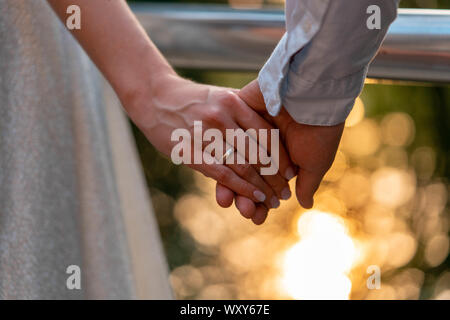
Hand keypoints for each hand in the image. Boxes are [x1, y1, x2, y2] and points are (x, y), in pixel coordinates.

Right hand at [125, 74, 293, 208]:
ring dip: (262, 187)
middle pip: (258, 152)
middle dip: (275, 177)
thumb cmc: (192, 100)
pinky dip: (241, 188)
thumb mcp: (220, 97)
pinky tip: (254, 197)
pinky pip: (222, 174)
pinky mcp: (191, 151)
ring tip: (273, 200)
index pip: (267, 134)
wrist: (154, 98)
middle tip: (285, 192)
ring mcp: (206, 134)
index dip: (282, 157)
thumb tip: (272, 128)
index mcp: (233, 101)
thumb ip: (243, 111)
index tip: (292, 172)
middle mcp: (222, 116)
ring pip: (243, 166)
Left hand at [216, 80, 343, 223]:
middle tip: (246, 212)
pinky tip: (221, 176)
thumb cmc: (320, 132)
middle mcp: (261, 145)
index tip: (256, 217)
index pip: (265, 184)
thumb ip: (306, 184)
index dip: (260, 202)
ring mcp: (248, 129)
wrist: (315, 97)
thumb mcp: (315, 164)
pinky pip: (225, 142)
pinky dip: (224, 159)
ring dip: (232, 183)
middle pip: (246, 176)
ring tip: (229, 202)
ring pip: (233, 162)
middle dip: (245, 197)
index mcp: (280, 157)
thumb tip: (304, 204)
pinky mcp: (237, 114)